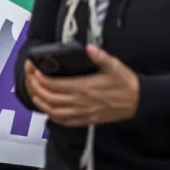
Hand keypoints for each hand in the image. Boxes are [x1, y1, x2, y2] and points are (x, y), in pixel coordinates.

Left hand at [23, 45, 139, 127]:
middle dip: (36, 88)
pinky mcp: (87, 120)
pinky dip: (53, 117)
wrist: (139, 101)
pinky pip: (66, 121)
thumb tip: (89, 48)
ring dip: (41, 103)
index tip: (34, 70)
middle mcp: (81, 102)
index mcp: (84, 87)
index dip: (40, 78)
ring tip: (35, 93)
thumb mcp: (114, 66)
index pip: (54, 84)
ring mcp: (83, 113)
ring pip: (54, 112)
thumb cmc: (125, 82)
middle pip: (50, 98)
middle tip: (31, 78)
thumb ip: (100, 56)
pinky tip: (49, 110)